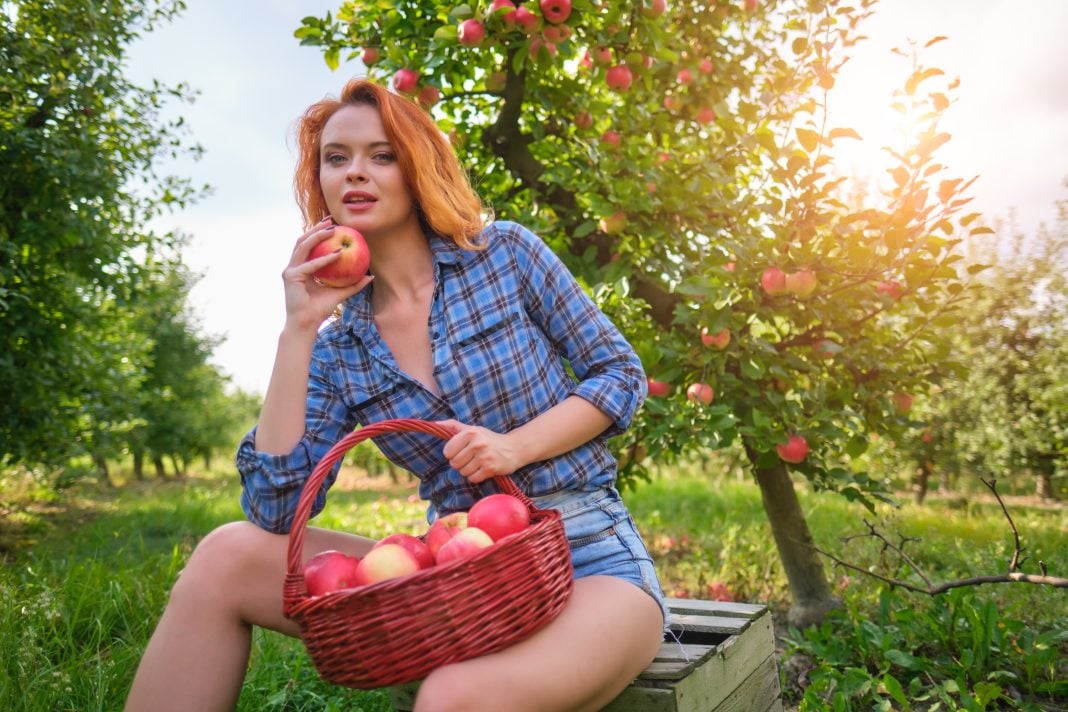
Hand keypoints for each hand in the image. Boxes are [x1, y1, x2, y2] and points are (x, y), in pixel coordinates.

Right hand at [282, 217, 371, 331]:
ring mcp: (290, 271)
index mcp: (302, 267)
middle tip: (332, 220)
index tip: (334, 224)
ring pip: (303, 246)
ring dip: (317, 236)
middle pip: (303, 240)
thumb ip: (353, 284)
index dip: (319, 232)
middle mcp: (294, 266)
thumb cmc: (320, 310)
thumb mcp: (340, 293)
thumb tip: (370, 276)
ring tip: (332, 230)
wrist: (306, 324)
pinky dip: (324, 259)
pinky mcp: (291, 277)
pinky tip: (337, 254)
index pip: (309, 245)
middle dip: (317, 228)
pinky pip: (310, 265)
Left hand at [437, 419, 523, 483]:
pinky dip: (476, 476)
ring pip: (463, 472)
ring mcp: (484, 457)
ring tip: (478, 463)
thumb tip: (435, 423)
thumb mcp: (473, 429)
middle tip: (471, 458)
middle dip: (460, 463)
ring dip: (468, 470)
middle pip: (454, 463)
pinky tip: (483, 469)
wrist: (514, 448)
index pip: (447, 451)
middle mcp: (477, 444)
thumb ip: (454, 426)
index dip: (452, 453)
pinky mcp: (490, 469)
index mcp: (470, 433)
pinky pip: (472, 479)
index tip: (461, 451)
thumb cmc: (489, 439)